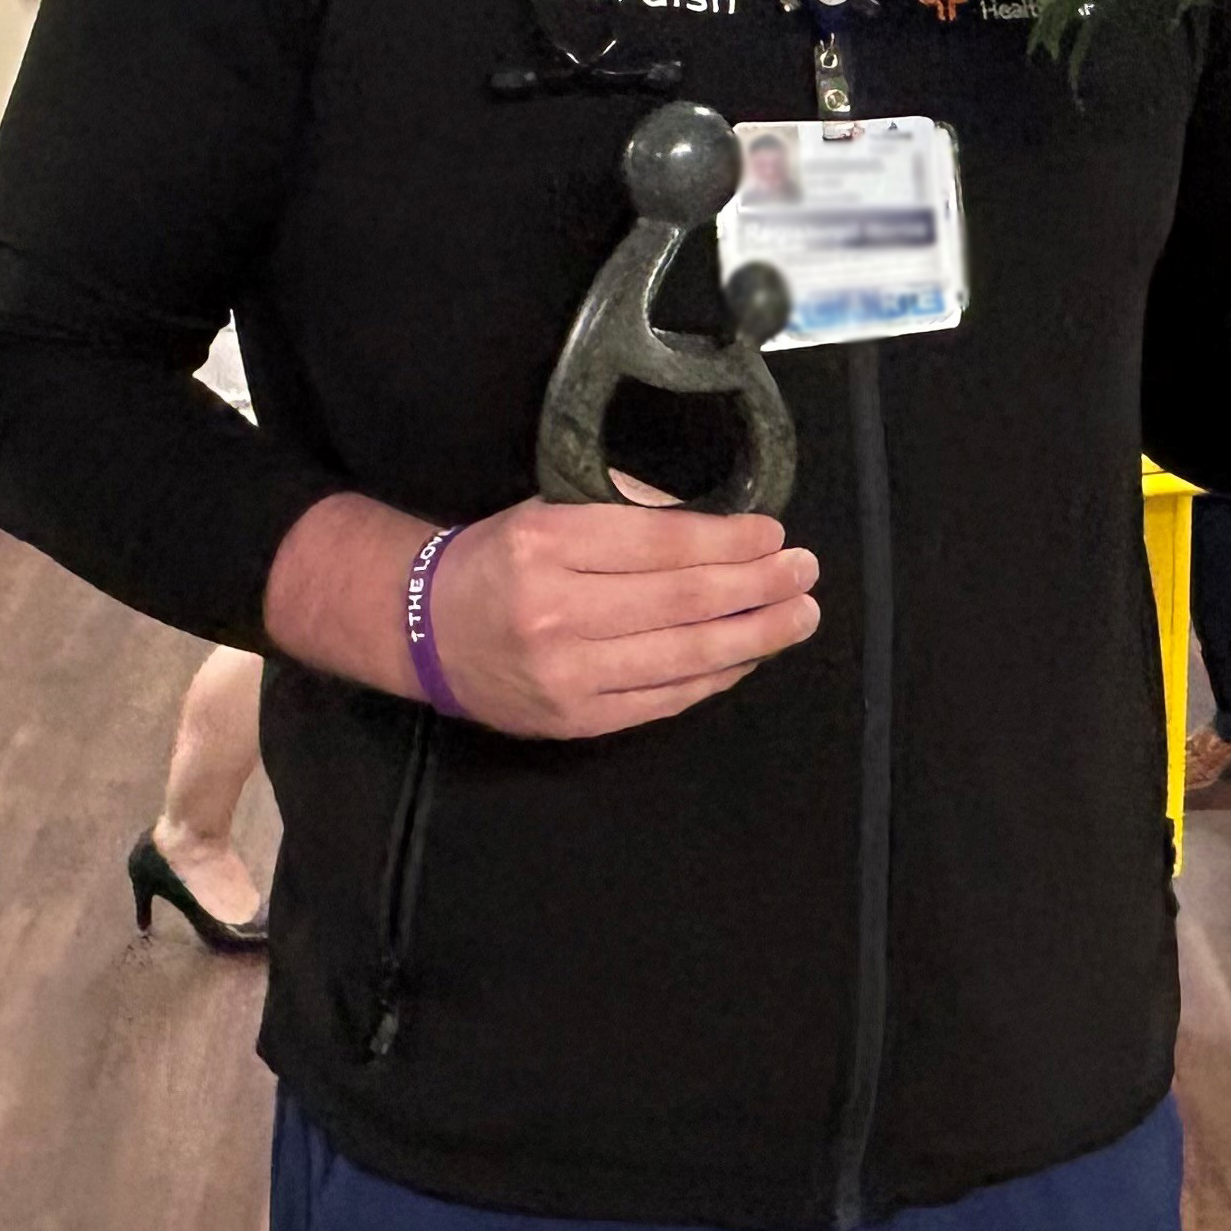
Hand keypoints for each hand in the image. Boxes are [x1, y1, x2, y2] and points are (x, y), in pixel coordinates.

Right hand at [408, 495, 820, 739]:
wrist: (424, 631)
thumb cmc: (498, 561)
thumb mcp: (548, 511)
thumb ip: (626, 511)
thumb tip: (716, 525)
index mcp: (547, 544)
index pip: (661, 544)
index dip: (727, 542)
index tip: (773, 534)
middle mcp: (555, 611)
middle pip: (682, 600)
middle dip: (757, 586)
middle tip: (806, 572)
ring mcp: (566, 674)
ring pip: (683, 656)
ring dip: (754, 636)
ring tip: (798, 616)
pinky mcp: (575, 719)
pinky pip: (665, 699)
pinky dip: (715, 676)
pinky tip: (748, 655)